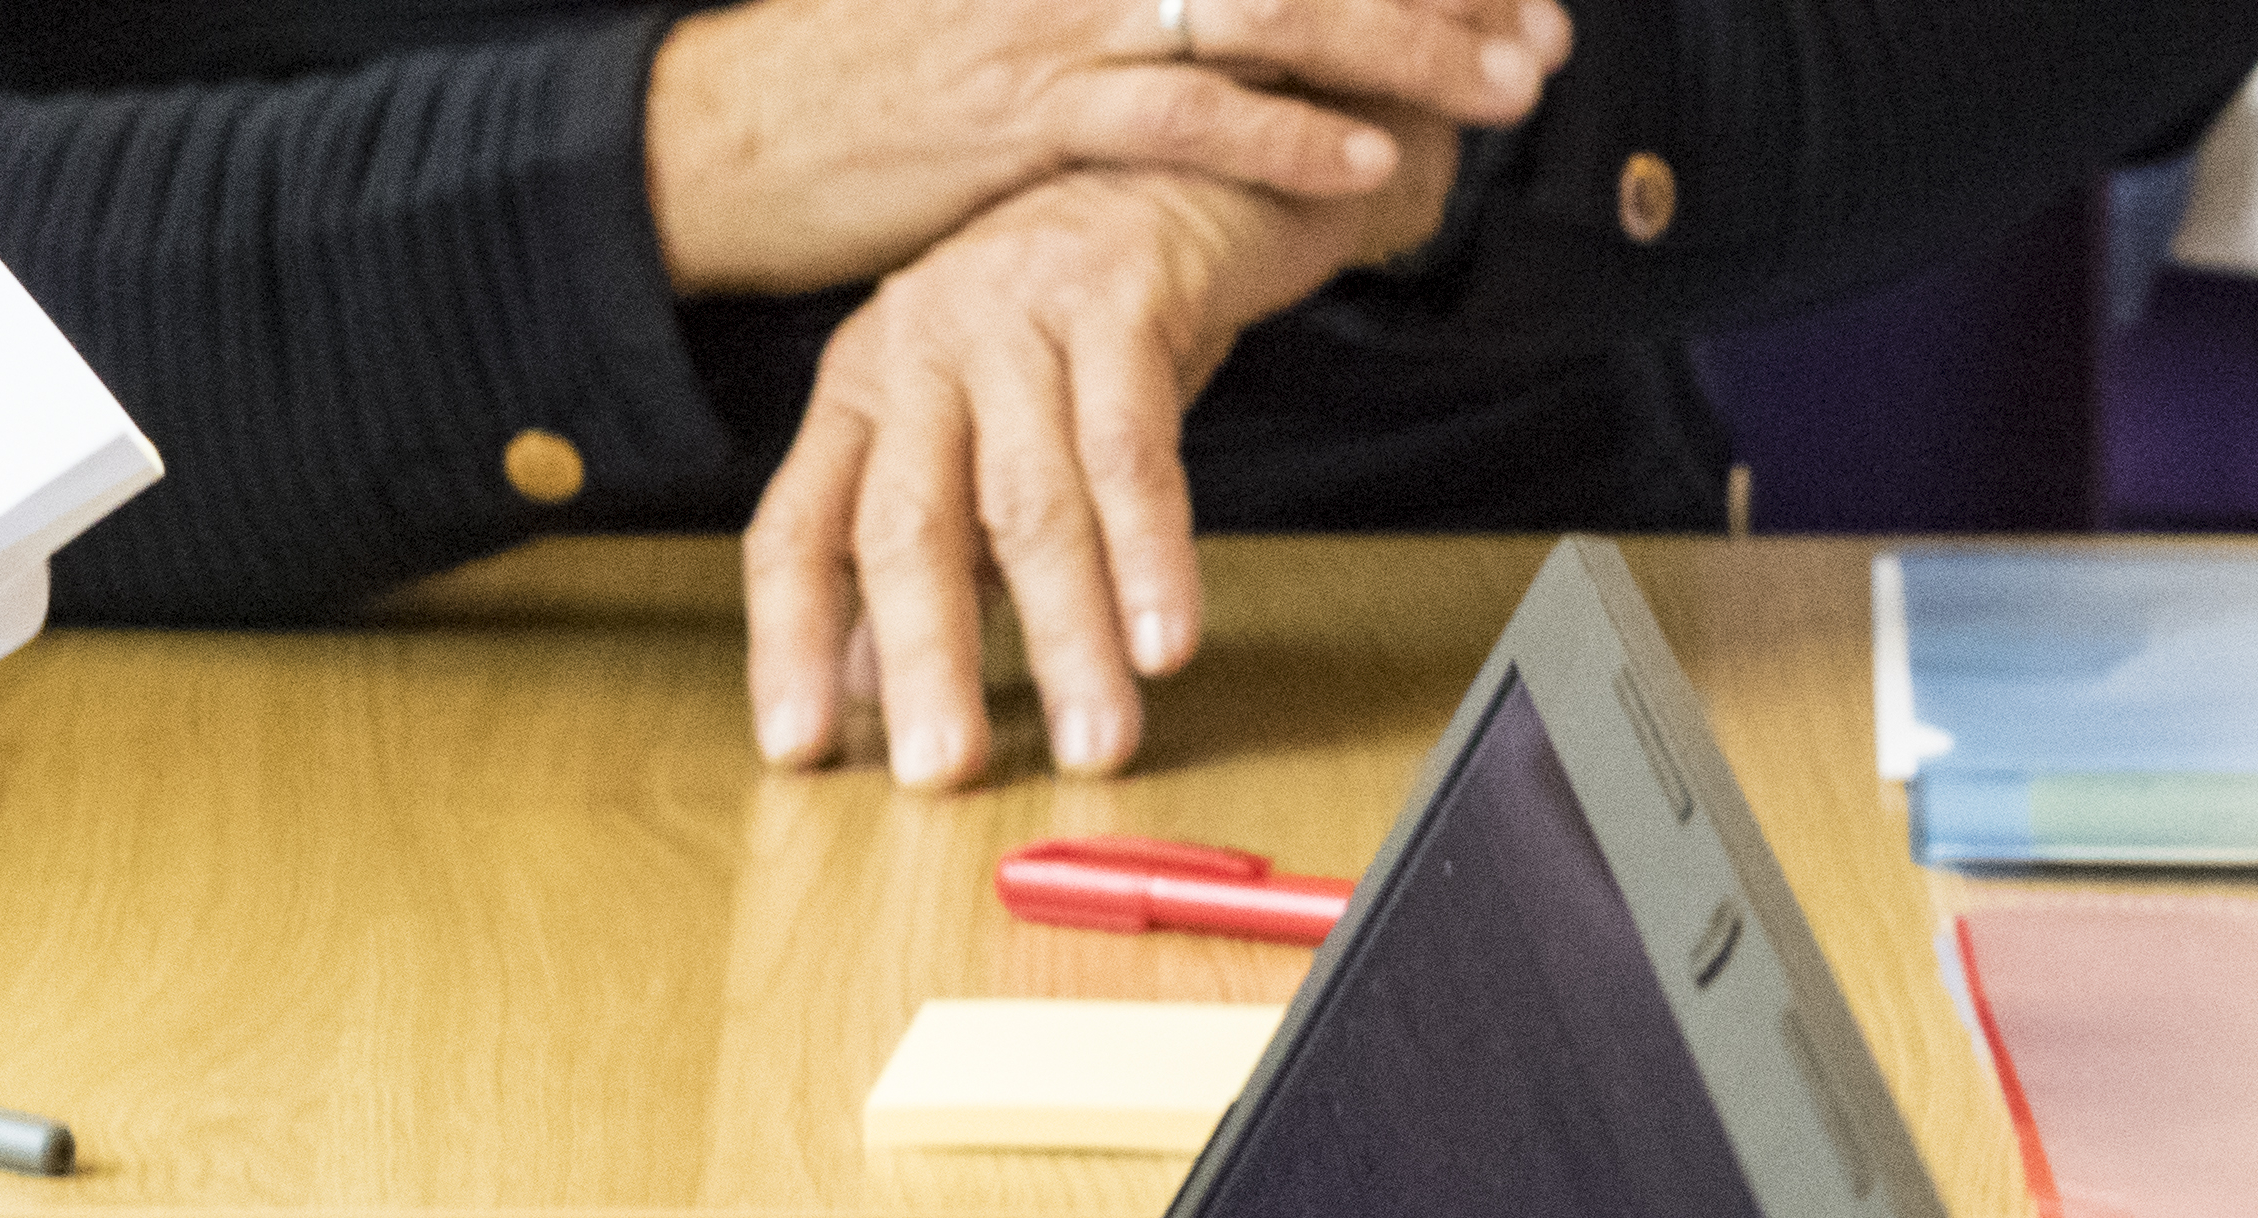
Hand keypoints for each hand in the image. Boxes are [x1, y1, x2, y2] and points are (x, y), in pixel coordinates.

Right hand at [648, 0, 1552, 296]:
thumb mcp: (998, 22)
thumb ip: (1118, 27)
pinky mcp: (1021, 117)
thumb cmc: (854, 87)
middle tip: (1540, 36)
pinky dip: (1284, 136)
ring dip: (1402, 49)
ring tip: (1503, 89)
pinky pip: (1180, 116)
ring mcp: (1056, 27)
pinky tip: (1364, 162)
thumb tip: (1215, 30)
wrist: (717, 135)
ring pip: (1268, 11)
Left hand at [743, 147, 1448, 786]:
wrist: (1180, 167)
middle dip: (927, 661)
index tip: (798, 749)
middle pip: (905, 527)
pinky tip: (1164, 637)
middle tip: (944, 771)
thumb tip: (862, 697)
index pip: (795, 533)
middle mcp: (918, 350)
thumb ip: (921, 557)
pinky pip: (1135, 447)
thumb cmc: (1066, 329)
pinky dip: (1153, 553)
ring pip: (1030, 501)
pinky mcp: (1120, 295)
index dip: (789, 645)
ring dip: (1066, 635)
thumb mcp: (970, 433)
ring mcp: (1014, 317)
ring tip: (1094, 737)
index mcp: (860, 393)